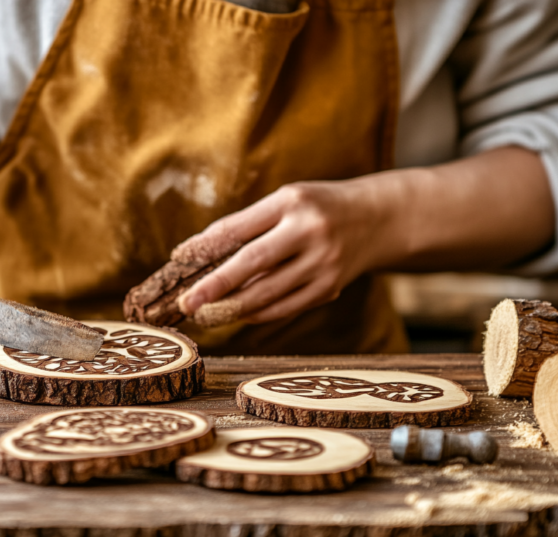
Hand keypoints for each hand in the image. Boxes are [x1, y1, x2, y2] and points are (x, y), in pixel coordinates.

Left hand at [177, 180, 389, 324]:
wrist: (378, 219)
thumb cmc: (317, 208)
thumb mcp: (285, 201)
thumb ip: (246, 225)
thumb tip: (197, 253)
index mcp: (292, 202)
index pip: (240, 227)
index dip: (206, 245)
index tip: (179, 259)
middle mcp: (309, 231)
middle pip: (253, 262)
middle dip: (216, 286)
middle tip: (186, 303)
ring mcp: (323, 263)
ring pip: (268, 293)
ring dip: (232, 307)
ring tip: (204, 314)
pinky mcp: (330, 288)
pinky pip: (285, 307)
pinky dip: (258, 313)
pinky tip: (237, 314)